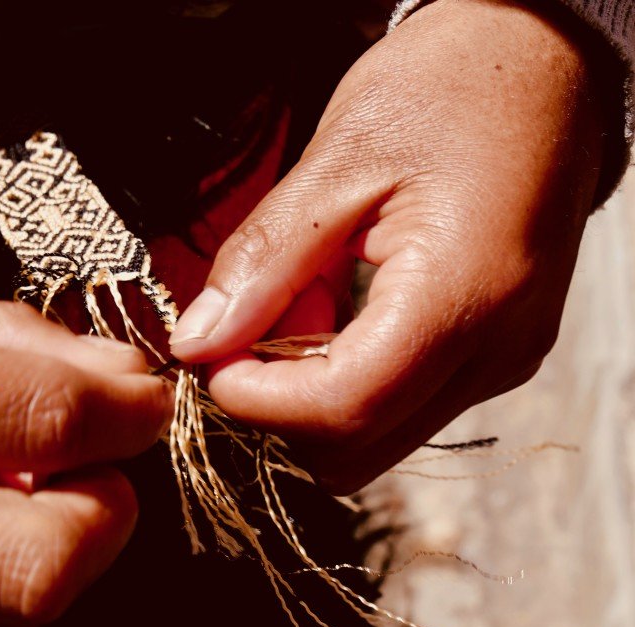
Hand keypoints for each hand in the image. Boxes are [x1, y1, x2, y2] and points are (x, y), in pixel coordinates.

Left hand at [168, 0, 605, 493]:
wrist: (544, 66)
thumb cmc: (449, 90)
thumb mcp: (337, 161)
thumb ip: (263, 261)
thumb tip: (199, 343)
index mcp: (461, 295)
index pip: (342, 407)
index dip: (258, 399)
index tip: (211, 357)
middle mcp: (496, 349)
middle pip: (358, 445)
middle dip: (282, 402)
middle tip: (252, 324)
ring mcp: (503, 360)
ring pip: (378, 435)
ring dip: (314, 389)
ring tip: (305, 298)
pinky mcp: (496, 355)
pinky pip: (404, 403)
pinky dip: (350, 374)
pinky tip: (338, 304)